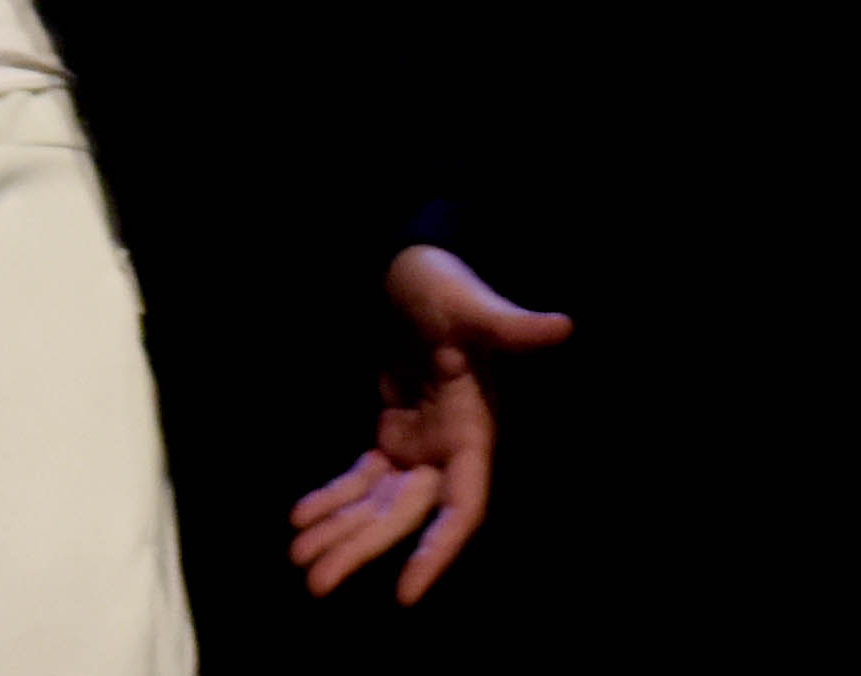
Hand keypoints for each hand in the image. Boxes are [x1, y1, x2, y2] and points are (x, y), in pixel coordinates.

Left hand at [289, 244, 570, 603]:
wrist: (414, 268)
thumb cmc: (446, 288)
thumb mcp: (472, 310)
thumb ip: (511, 327)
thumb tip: (562, 326)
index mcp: (474, 432)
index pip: (461, 507)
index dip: (438, 549)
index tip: (405, 592)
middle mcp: (448, 450)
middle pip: (405, 515)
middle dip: (363, 549)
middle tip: (316, 584)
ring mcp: (418, 444)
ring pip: (377, 504)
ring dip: (339, 530)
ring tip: (299, 560)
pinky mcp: (391, 433)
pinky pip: (360, 477)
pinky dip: (332, 497)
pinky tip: (300, 517)